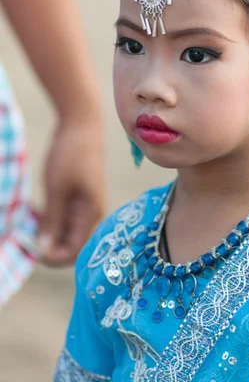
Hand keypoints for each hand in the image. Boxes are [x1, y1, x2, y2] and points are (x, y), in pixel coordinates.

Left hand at [38, 118, 105, 265]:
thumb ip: (52, 220)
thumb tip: (45, 249)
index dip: (53, 257)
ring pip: (65, 230)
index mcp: (92, 213)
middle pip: (71, 242)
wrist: (81, 124)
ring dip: (46, 233)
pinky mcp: (77, 195)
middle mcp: (91, 212)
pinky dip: (48, 220)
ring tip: (26, 227)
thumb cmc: (71, 155)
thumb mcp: (57, 189)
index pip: (75, 250)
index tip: (30, 251)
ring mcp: (84, 203)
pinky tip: (33, 215)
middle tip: (23, 240)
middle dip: (48, 246)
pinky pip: (63, 216)